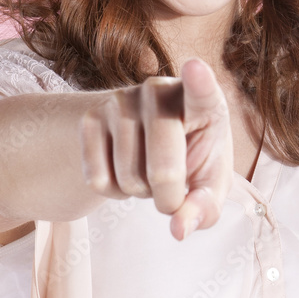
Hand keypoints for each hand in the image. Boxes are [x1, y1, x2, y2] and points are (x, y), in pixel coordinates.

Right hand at [78, 58, 233, 240]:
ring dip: (140, 193)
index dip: (199, 83)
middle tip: (171, 195)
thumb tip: (178, 229)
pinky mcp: (90, 117)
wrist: (145, 141)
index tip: (195, 68)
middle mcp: (160, 91)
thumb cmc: (192, 161)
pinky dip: (113, 192)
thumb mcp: (208, 185)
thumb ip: (204, 208)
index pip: (202, 91)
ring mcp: (120, 100)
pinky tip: (123, 169)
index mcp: (202, 102)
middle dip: (169, 199)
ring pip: (129, 180)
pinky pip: (98, 180)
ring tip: (148, 171)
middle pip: (164, 170)